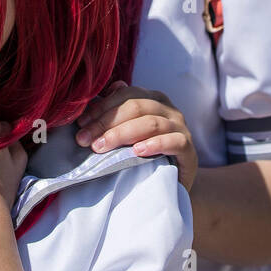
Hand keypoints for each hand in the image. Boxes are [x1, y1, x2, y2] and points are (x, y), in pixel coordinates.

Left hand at [75, 81, 197, 191]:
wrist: (172, 180)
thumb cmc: (146, 153)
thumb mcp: (129, 131)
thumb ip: (118, 110)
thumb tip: (106, 90)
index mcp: (153, 99)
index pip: (125, 95)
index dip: (101, 108)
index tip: (80, 124)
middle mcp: (168, 108)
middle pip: (136, 107)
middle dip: (106, 123)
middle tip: (85, 139)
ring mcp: (180, 127)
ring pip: (151, 123)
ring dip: (122, 134)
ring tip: (102, 147)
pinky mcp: (189, 148)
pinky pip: (174, 141)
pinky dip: (155, 144)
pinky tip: (138, 151)